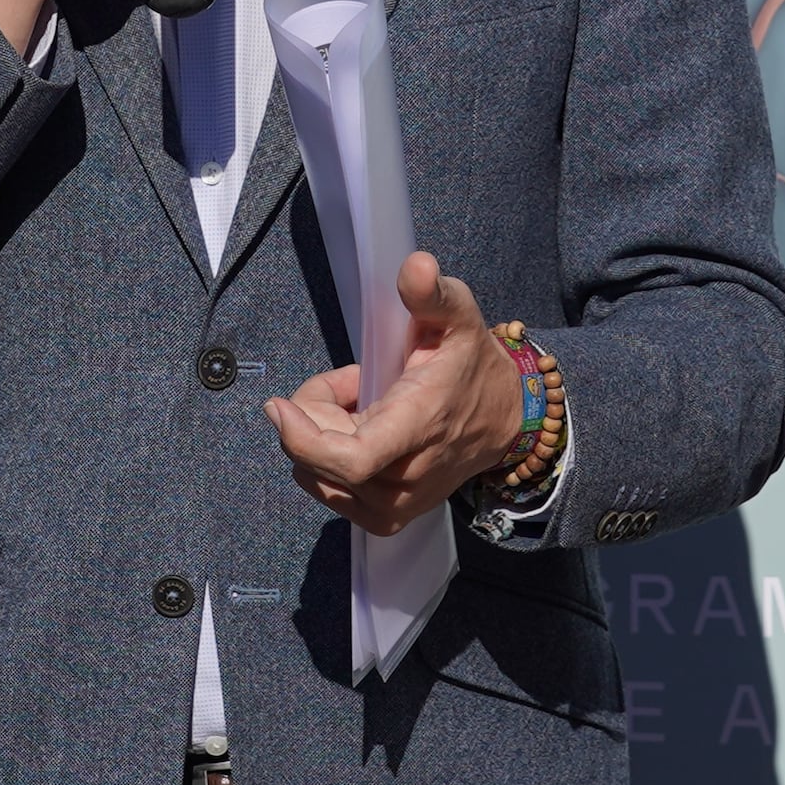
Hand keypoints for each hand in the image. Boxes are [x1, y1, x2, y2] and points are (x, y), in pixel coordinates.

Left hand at [264, 253, 528, 535]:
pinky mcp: (386, 519)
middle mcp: (405, 478)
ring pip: (316, 472)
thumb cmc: (473, 367)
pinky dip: (327, 458)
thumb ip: (433, 293)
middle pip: (319, 458)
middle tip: (349, 380)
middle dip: (314, 412)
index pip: (351, 459)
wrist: (505, 421)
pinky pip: (327, 488)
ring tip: (362, 405)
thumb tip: (415, 265)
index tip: (278, 405)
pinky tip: (361, 432)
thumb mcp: (459, 317)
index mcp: (419, 427)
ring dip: (322, 434)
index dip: (303, 438)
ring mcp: (394, 505)